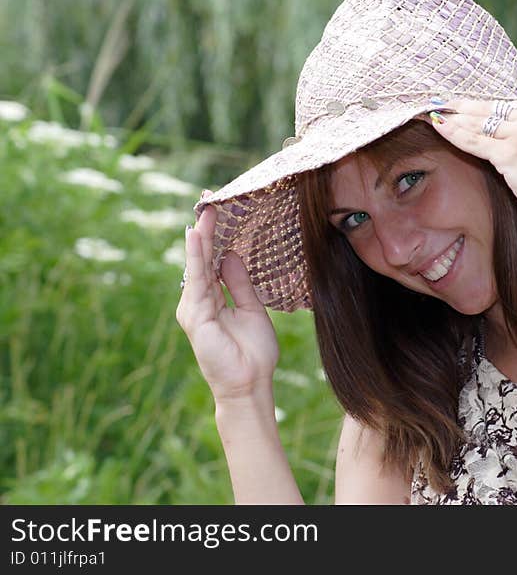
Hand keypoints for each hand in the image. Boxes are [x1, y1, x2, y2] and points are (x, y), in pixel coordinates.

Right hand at [176, 203, 279, 402]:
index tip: (219, 212)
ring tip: (205, 212)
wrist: (250, 385)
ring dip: (200, 238)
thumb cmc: (252, 353)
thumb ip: (239, 283)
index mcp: (213, 300)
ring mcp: (194, 309)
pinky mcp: (195, 317)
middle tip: (209, 201)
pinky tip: (199, 238)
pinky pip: (197, 281)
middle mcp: (199, 302)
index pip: (211, 262)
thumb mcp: (251, 309)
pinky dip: (197, 258)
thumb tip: (230, 255)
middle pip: (202, 260)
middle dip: (205, 231)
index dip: (214, 238)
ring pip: (197, 266)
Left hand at [427, 100, 516, 235]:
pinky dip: (454, 133)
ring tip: (432, 112)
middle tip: (438, 102)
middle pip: (491, 109)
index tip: (462, 104)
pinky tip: (438, 126)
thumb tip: (505, 139)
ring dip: (453, 117)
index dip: (482, 106)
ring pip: (480, 123)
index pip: (508, 106)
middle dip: (462, 107)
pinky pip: (475, 140)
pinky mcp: (512, 152)